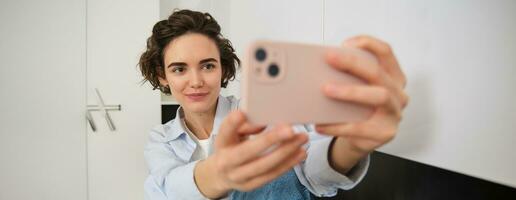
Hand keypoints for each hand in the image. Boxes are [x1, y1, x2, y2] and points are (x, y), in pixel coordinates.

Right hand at [194, 111, 307, 197]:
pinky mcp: (251, 185)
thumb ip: (245, 125)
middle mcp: (227, 161)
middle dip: (270, 140)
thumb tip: (263, 121)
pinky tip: (300, 153)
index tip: (242, 113)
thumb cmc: (231, 147)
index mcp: (221, 143)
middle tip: (289, 130)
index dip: (232, 123)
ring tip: (301, 139)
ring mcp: (239, 176)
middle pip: (248, 151)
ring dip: (286, 152)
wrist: (220, 174)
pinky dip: (288, 164)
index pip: (224, 131)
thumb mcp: (233, 133)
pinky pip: (272, 175)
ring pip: (264, 165)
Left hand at [315, 35, 408, 169]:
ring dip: (350, 91)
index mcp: (392, 76)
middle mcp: (398, 93)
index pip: (385, 52)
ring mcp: (395, 113)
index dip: (367, 43)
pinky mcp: (385, 132)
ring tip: (325, 89)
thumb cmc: (358, 108)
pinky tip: (320, 124)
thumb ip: (348, 76)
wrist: (363, 140)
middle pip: (378, 72)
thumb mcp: (357, 88)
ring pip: (379, 96)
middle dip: (352, 63)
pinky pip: (360, 128)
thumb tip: (319, 65)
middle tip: (329, 58)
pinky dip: (337, 125)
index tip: (345, 43)